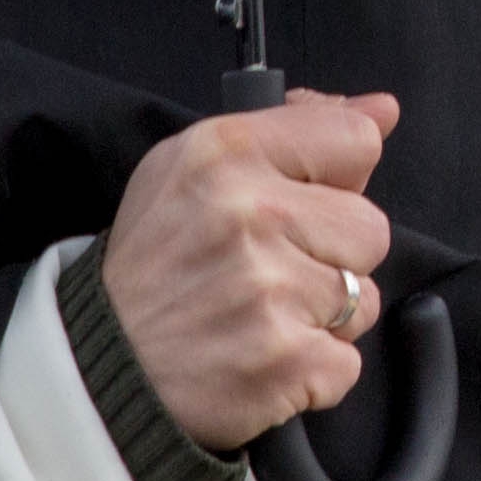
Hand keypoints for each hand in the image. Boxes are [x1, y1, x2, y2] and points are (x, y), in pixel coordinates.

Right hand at [100, 91, 401, 453]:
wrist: (98, 365)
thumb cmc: (155, 263)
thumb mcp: (195, 166)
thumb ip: (294, 127)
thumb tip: (382, 109)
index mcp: (227, 152)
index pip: (356, 141)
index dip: (341, 179)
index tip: (307, 202)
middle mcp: (250, 214)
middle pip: (371, 228)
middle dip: (332, 256)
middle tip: (269, 272)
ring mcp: (270, 291)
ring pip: (365, 299)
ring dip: (322, 317)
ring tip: (260, 317)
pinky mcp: (286, 361)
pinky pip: (347, 364)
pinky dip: (312, 371)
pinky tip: (261, 358)